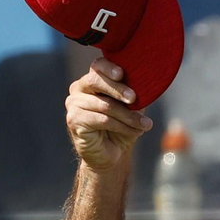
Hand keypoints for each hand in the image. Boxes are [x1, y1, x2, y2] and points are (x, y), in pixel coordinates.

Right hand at [64, 58, 151, 173]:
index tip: (121, 74)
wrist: (111, 154)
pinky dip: (121, 126)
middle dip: (118, 89)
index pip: (98, 66)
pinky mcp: (74, 120)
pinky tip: (134, 131)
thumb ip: (133, 91)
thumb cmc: (121, 126)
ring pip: (104, 105)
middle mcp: (78, 89)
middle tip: (134, 99)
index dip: (109, 68)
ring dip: (128, 116)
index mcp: (92, 80)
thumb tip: (147, 80)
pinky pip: (102, 120)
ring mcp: (73, 104)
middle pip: (96, 81)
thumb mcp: (131, 106)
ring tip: (144, 125)